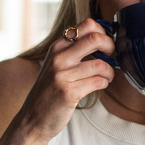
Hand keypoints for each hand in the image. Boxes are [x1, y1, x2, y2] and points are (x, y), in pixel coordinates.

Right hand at [16, 19, 115, 140]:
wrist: (32, 119)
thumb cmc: (49, 91)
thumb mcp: (55, 65)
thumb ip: (72, 51)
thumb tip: (102, 39)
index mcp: (57, 47)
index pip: (86, 25)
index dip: (104, 32)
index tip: (107, 43)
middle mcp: (58, 58)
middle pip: (95, 38)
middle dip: (111, 46)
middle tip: (113, 56)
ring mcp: (62, 75)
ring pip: (100, 64)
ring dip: (110, 71)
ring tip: (108, 76)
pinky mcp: (69, 92)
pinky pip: (98, 82)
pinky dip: (104, 83)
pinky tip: (101, 85)